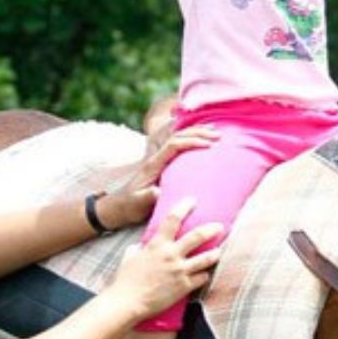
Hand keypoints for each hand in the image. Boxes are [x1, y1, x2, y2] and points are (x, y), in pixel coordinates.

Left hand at [100, 124, 218, 227]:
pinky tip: (204, 143)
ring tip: (216, 132)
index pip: (174, 145)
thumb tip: (158, 191)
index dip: (191, 142)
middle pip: (178, 137)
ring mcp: (160, 160)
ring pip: (179, 139)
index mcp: (153, 164)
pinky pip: (180, 147)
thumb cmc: (129, 206)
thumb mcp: (137, 204)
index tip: (209, 145)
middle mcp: (157, 158)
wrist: (119, 206)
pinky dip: (193, 141)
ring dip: (197, 133)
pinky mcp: (163, 165)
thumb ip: (147, 197)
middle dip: (198, 133)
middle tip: (218, 136)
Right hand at [110, 198, 223, 312]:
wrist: (127, 301)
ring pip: (206, 258)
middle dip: (211, 229)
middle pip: (197, 236)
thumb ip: (139, 249)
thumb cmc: (125, 280)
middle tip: (219, 226)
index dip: (184, 207)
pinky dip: (204, 275)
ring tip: (219, 251)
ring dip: (215, 254)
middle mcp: (171, 255)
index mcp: (157, 245)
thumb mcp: (130, 257)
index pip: (172, 219)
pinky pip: (202, 278)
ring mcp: (179, 271)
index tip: (192, 201)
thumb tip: (139, 247)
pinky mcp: (184, 287)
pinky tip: (204, 275)